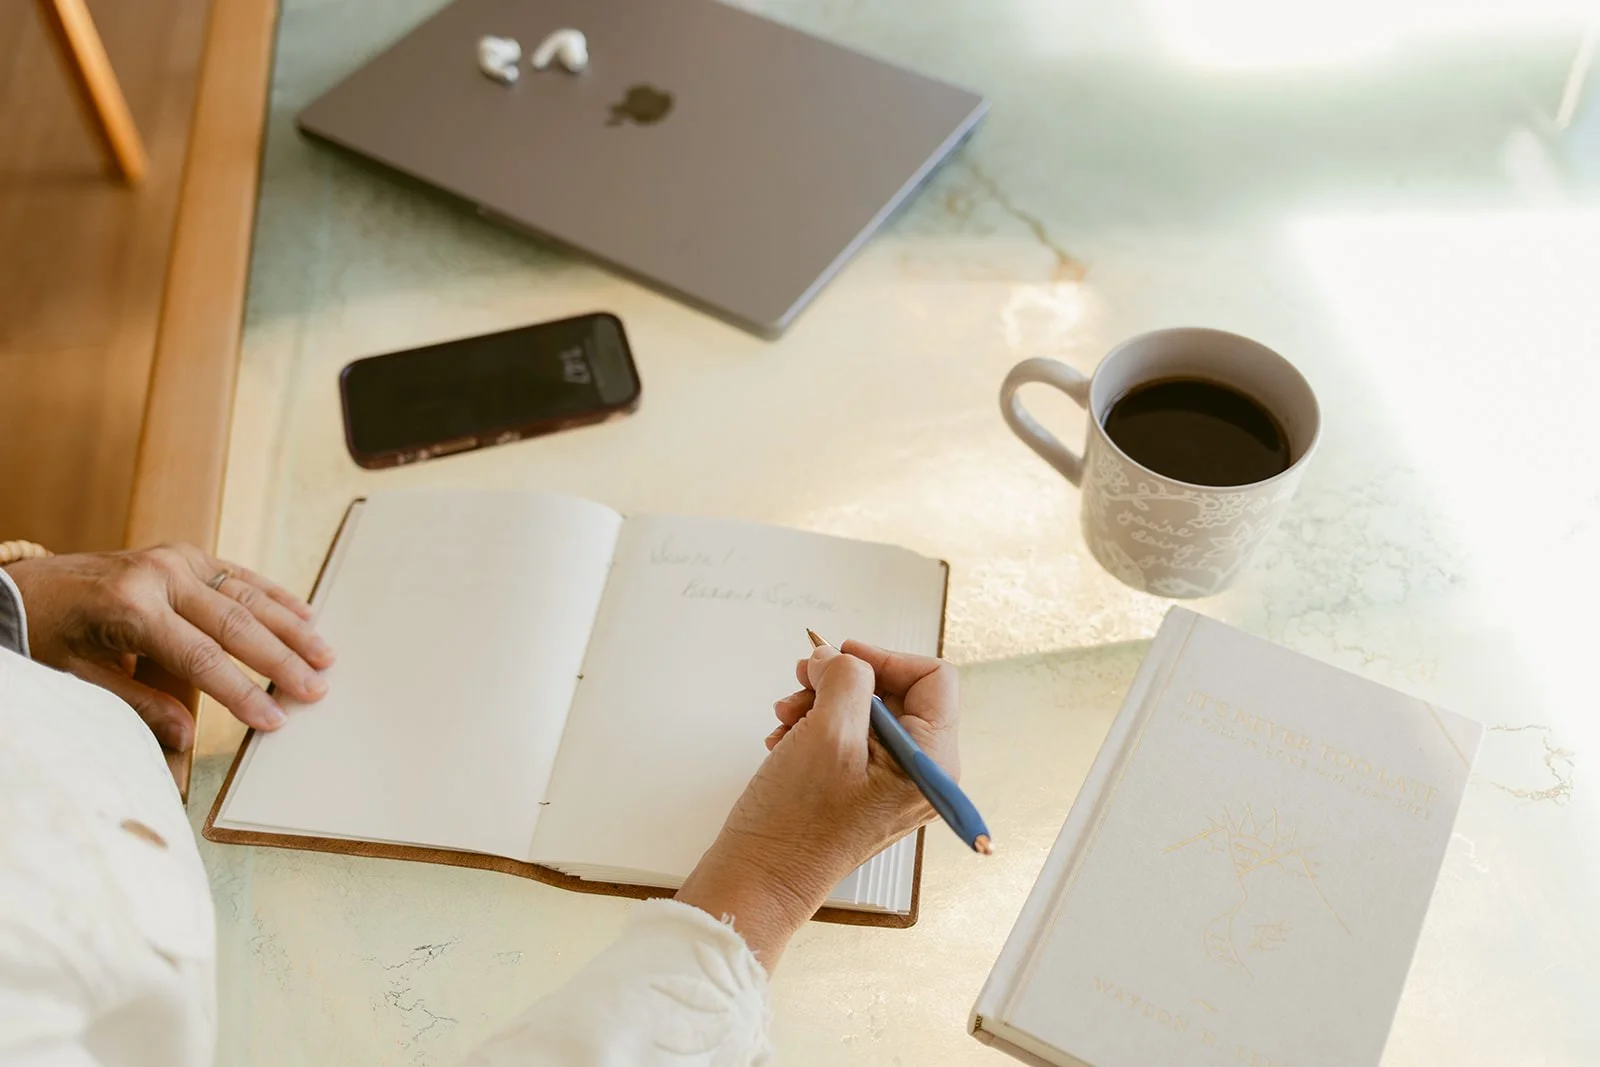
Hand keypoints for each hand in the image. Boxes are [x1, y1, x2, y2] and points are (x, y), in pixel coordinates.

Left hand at [5, 544, 333, 749]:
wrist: (24, 586)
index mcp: (130, 608)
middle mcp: (158, 576)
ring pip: (247, 596)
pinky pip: (238, 575)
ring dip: (290, 627)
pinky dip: (274, 595)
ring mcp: (174, 558)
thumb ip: (137, 704)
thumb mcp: (78, 678)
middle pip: (235, 625)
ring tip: (323, 654)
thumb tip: (187, 736)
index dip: (242, 693)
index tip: (273, 719)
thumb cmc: (47, 634)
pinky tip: (304, 614)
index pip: (202, 659)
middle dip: (280, 661)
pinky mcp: (183, 553)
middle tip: (315, 688)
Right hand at [676, 640, 958, 967]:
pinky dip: (815, 727)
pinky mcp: (864, 791)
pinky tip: (786, 738)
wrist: (760, 879)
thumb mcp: (828, 732)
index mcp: (932, 761)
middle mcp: (922, 773)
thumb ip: (846, 678)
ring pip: (865, 712)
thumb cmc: (797, 823)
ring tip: (786, 715)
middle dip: (843, 681)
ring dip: (822, 702)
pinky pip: (848, 738)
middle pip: (896, 692)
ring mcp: (893, 784)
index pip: (933, 677)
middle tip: (801, 680)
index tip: (839, 656)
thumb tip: (839, 657)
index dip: (884, 657)